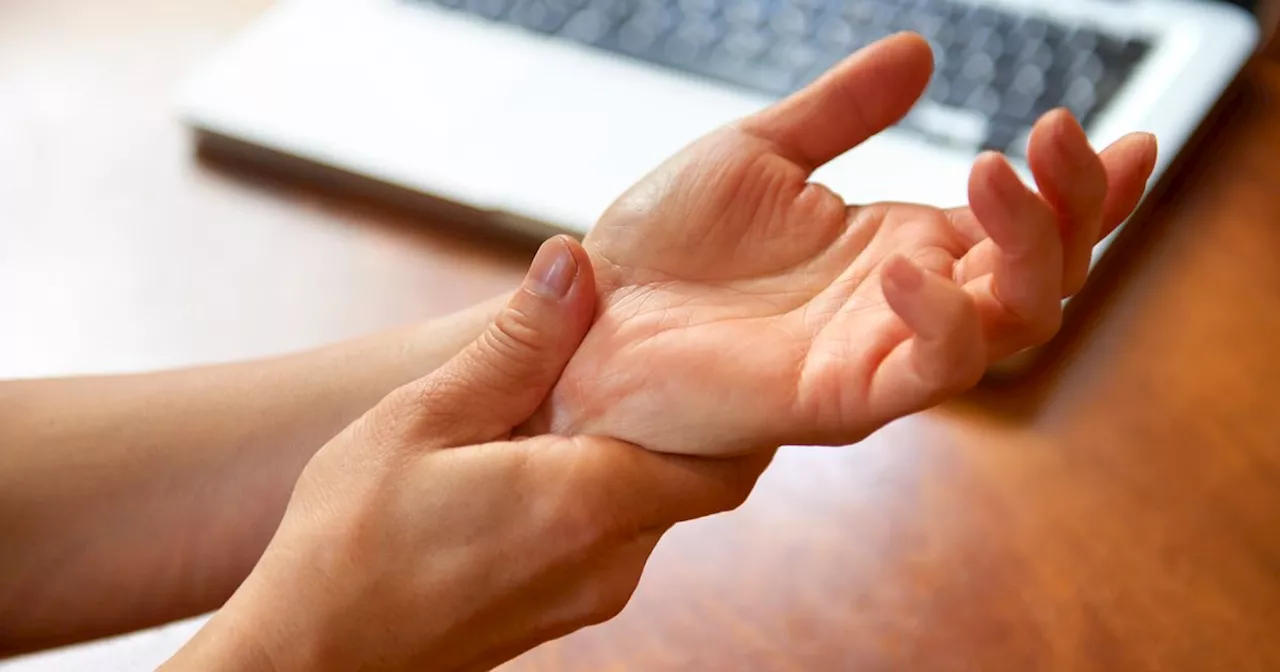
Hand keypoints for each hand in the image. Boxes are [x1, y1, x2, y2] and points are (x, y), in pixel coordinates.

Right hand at [164, 237, 768, 671]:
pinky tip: (543, 457)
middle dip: (679, 416)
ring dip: (631, 452)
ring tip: (580, 396)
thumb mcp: (422, 421)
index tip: (718, 350)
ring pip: (650, 506)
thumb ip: (514, 347)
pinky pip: (610, 537)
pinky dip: (600, 490)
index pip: (729, 457)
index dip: (738, 404)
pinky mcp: (561, 611)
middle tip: (641, 353)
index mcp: (592, 502)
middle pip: (694, 479)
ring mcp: (589, 595)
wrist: (308, 661)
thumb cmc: (347, 544)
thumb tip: (574, 266)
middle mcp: (612, 560)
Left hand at [530, 33, 1157, 455]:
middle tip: (1057, 133)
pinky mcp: (837, 398)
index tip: (1122, 138)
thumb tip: (920, 54)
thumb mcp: (757, 153)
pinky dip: (943, 322)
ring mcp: (877, 353)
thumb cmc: (665, 248)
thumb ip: (841, 112)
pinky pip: (925, 372)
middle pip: (1044, 275)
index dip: (1087, 190)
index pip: (1025, 227)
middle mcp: (904, 305)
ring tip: (991, 172)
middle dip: (1074, 206)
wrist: (589, 315)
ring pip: (1011, 324)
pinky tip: (908, 265)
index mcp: (898, 248)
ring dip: (1030, 250)